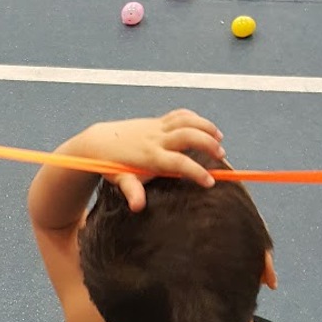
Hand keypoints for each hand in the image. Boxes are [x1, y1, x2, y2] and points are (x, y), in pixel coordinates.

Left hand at [83, 110, 224, 210]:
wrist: (100, 143)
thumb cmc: (113, 166)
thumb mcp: (121, 181)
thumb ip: (132, 191)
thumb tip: (137, 206)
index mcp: (151, 157)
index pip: (179, 163)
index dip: (196, 172)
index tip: (210, 181)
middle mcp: (156, 139)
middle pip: (188, 135)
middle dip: (208, 143)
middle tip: (221, 156)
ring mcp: (157, 127)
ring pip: (187, 120)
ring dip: (206, 127)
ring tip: (219, 138)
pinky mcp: (157, 121)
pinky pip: (180, 114)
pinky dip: (194, 118)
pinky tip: (204, 127)